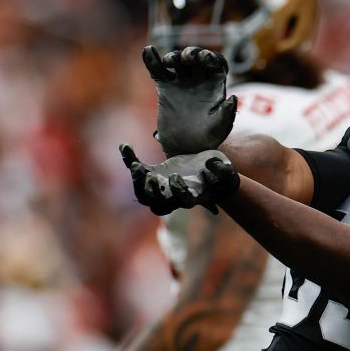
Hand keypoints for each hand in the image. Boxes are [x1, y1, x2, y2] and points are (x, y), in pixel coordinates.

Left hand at [120, 145, 238, 215]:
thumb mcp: (224, 172)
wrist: (208, 170)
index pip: (181, 202)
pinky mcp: (153, 174)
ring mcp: (161, 187)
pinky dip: (129, 159)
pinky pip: (137, 170)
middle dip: (151, 192)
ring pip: (142, 194)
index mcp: (191, 198)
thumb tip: (208, 166)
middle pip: (156, 205)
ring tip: (135, 165)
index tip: (176, 176)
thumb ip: (221, 170)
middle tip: (151, 177)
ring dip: (137, 180)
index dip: (177, 192)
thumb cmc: (218, 174)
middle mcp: (173, 198)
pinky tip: (125, 146)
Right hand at [143, 45, 237, 155]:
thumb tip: (234, 98)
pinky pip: (158, 70)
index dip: (211, 57)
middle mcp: (199, 81)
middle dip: (192, 53)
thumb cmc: (207, 139)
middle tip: (187, 58)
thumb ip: (227, 113)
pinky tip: (148, 51)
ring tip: (170, 62)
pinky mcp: (165, 89)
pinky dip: (152, 60)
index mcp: (215, 86)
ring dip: (174, 56)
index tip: (205, 58)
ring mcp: (181, 83)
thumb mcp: (219, 128)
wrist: (186, 149)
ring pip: (177, 61)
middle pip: (196, 58)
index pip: (216, 63)